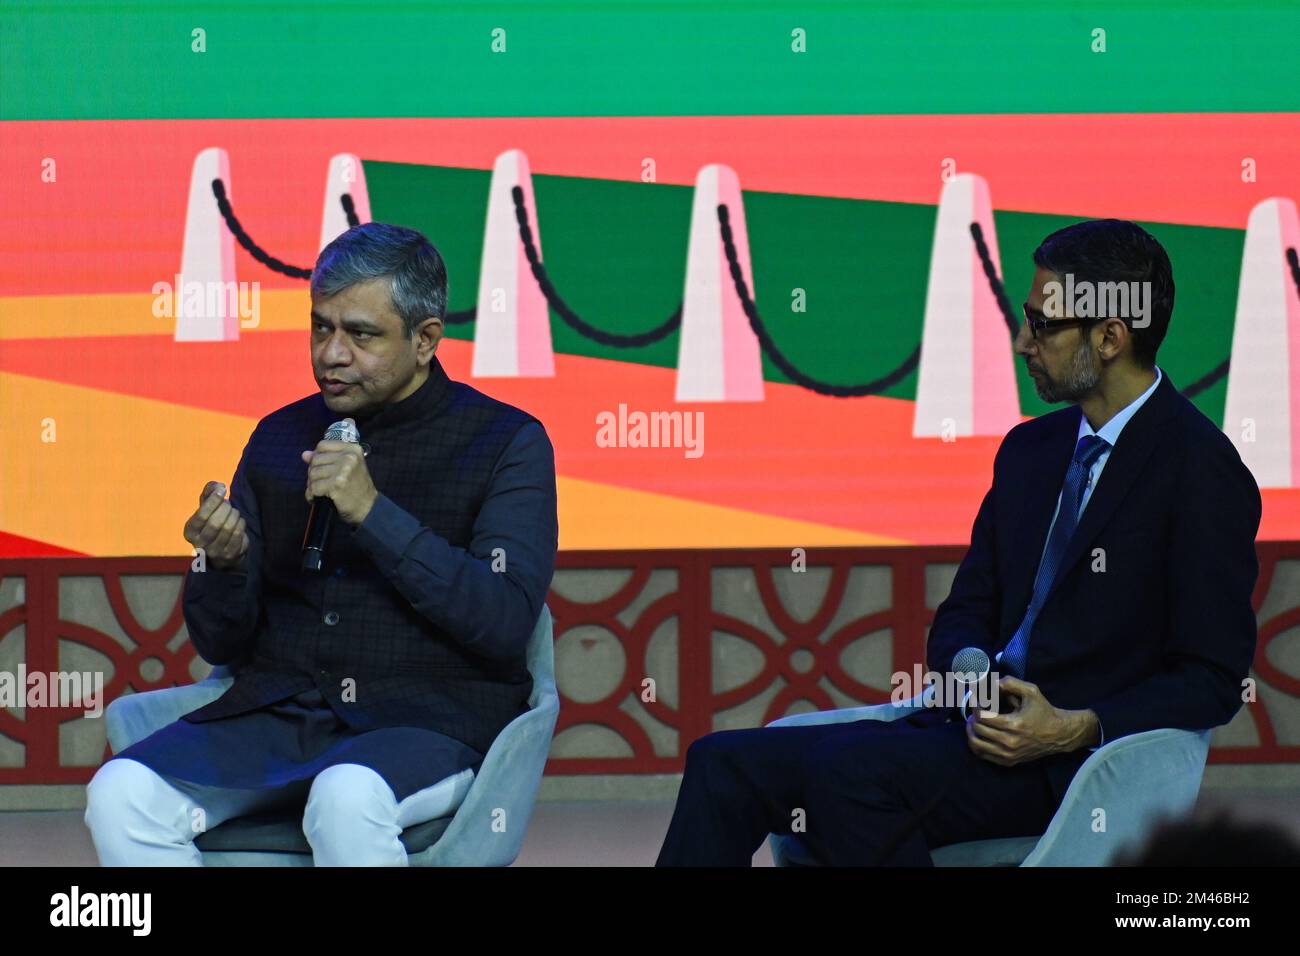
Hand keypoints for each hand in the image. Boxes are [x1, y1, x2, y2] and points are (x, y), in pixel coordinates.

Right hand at [184, 480, 248, 571]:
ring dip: (234, 515)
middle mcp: (199, 544)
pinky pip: (238, 534)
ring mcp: (215, 551)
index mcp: (190, 531)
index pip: (201, 515)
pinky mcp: (229, 555)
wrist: (222, 549)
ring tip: (234, 512)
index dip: (214, 500)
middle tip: (229, 504)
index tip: (223, 489)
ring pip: (228, 528)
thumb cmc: (212, 521)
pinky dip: (241, 523)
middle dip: (226, 509)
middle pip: (216, 523)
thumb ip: (209, 491)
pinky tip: (239, 521)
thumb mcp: (207, 506)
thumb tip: (218, 486)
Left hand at [302, 420, 377, 525]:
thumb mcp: (346, 467)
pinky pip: (314, 487)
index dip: (317, 456)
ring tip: (320, 491)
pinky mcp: (336, 484)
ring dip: (312, 484)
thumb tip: (305, 454)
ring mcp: (343, 470)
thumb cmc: (356, 486)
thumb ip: (326, 458)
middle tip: (321, 483)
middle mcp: (349, 457)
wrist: (367, 506)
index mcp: (352, 449)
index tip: (321, 467)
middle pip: (316, 459)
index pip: (322, 445)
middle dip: (314, 473)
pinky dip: (312, 494)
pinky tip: (317, 498)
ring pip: (313, 473)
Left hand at [964, 676, 1093, 765]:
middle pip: (977, 729)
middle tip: (976, 710)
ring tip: (974, 722)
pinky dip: (977, 744)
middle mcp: (1009, 742)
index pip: (982, 716)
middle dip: (972, 717)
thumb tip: (991, 683)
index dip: (975, 706)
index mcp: (1013, 724)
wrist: (1059, 734)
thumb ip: (1010, 683)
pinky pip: (983, 755)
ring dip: (971, 731)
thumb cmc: (1044, 711)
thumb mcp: (1031, 691)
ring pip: (976, 744)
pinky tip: (980, 735)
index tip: (976, 700)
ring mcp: (1008, 754)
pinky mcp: (1009, 761)